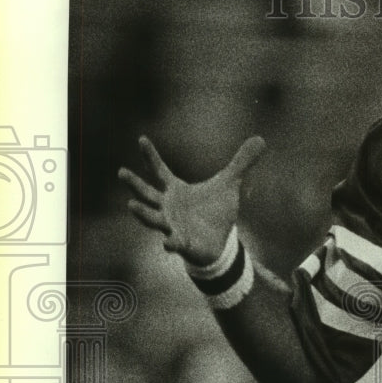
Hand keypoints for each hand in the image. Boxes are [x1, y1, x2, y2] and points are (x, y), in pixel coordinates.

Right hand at [118, 135, 265, 265]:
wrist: (219, 241)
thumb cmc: (216, 211)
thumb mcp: (231, 183)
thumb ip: (241, 162)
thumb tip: (260, 139)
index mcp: (175, 190)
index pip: (159, 170)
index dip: (150, 156)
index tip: (142, 139)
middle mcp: (167, 206)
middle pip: (146, 193)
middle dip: (134, 184)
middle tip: (121, 172)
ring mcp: (171, 225)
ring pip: (152, 218)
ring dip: (142, 213)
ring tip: (131, 205)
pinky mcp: (182, 243)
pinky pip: (174, 243)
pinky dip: (171, 243)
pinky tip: (168, 243)